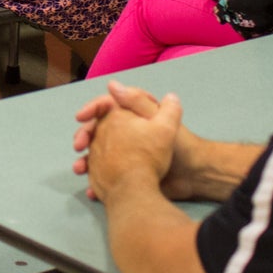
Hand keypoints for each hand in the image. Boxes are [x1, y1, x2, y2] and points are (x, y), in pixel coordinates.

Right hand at [73, 82, 184, 203]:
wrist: (193, 177)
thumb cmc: (181, 145)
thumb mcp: (160, 120)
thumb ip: (137, 102)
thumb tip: (112, 84)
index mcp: (133, 117)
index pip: (106, 107)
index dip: (92, 109)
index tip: (81, 116)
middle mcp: (125, 133)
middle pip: (96, 130)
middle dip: (84, 137)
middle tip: (79, 146)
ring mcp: (124, 154)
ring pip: (96, 154)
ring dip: (84, 161)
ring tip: (80, 169)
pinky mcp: (125, 173)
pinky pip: (104, 176)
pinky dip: (95, 181)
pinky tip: (91, 188)